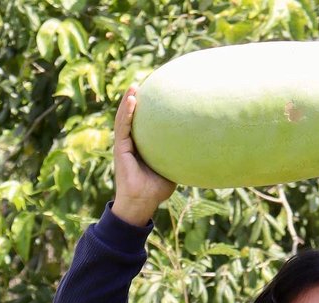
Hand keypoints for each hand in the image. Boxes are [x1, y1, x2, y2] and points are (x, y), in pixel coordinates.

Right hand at [111, 85, 175, 225]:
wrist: (141, 203)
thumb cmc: (156, 190)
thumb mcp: (171, 169)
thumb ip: (178, 157)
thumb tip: (198, 147)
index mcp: (141, 147)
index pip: (144, 125)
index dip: (149, 110)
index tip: (157, 96)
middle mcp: (131, 144)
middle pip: (132, 118)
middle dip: (137, 100)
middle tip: (144, 84)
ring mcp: (124, 145)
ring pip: (124, 118)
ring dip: (128, 102)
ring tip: (134, 86)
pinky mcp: (120, 149)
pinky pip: (122, 127)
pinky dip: (126, 113)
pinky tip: (131, 100)